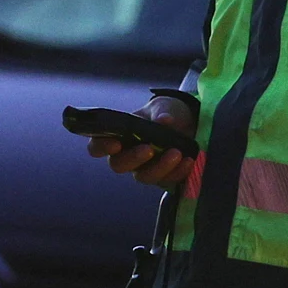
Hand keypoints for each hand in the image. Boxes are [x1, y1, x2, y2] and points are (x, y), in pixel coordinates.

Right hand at [83, 95, 197, 189]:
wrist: (189, 122)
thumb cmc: (166, 112)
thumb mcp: (164, 106)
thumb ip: (161, 112)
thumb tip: (163, 121)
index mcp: (118, 135)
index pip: (98, 145)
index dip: (101, 147)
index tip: (115, 144)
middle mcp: (127, 155)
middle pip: (118, 165)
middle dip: (132, 158)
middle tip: (148, 149)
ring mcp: (144, 168)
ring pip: (143, 176)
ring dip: (159, 167)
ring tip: (176, 153)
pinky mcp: (163, 177)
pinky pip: (167, 180)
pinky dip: (178, 172)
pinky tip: (188, 160)